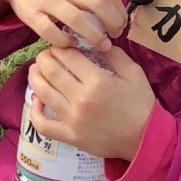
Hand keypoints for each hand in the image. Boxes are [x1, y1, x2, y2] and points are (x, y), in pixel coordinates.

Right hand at [0, 0, 128, 51]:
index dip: (120, 14)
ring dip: (94, 37)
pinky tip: (72, 44)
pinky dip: (65, 41)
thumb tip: (116, 15)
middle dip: (113, 25)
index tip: (121, 26)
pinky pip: (51, 32)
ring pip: (77, 20)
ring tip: (100, 45)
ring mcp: (47, 1)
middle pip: (98, 6)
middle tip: (113, 37)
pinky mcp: (31, 15)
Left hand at [27, 43, 155, 163]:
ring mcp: (73, 119)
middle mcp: (81, 99)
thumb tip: (95, 41)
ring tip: (35, 70)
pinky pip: (43, 125)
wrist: (145, 139)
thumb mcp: (134, 73)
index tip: (59, 46)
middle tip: (45, 55)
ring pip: (42, 92)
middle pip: (50, 71)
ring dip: (34, 77)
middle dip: (43, 58)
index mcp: (98, 81)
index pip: (68, 56)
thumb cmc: (140, 104)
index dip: (59, 47)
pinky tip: (35, 100)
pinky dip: (34, 111)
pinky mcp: (70, 136)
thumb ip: (114, 54)